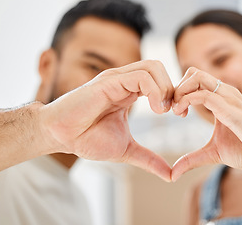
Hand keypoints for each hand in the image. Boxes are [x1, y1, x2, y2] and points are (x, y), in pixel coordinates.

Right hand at [40, 60, 173, 181]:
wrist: (60, 137)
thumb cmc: (87, 139)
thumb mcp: (127, 150)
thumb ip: (149, 159)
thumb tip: (170, 175)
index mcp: (129, 92)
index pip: (160, 79)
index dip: (175, 94)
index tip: (180, 115)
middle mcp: (124, 81)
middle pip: (159, 67)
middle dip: (174, 88)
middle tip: (177, 111)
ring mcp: (116, 79)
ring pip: (153, 66)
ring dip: (166, 87)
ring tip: (164, 111)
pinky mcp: (109, 82)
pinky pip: (140, 76)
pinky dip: (155, 90)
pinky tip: (156, 109)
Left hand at [171, 67, 241, 180]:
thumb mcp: (213, 153)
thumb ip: (192, 159)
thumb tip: (173, 173)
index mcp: (222, 98)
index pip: (195, 79)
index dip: (179, 91)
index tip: (175, 111)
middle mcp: (225, 93)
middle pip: (193, 72)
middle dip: (177, 88)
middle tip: (173, 110)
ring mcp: (230, 99)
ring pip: (197, 77)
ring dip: (180, 91)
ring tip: (177, 112)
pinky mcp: (232, 111)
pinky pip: (205, 95)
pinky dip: (187, 100)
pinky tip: (183, 114)